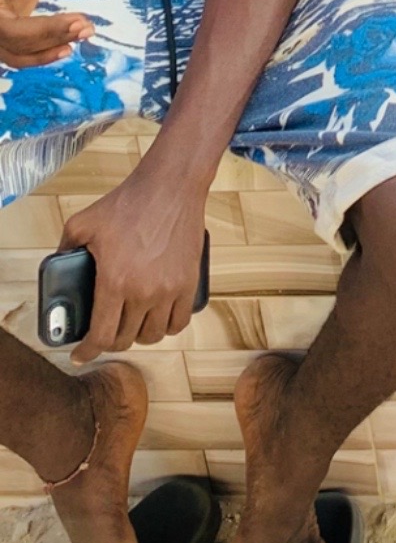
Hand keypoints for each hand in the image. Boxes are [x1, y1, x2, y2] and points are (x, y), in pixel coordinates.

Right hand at [0, 0, 92, 67]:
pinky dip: (43, 55)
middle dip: (52, 38)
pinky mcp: (3, 40)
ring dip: (51, 49)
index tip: (78, 20)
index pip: (6, 26)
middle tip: (87, 27)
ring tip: (84, 33)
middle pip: (13, 43)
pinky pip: (19, 56)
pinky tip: (67, 47)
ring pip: (16, 55)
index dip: (42, 29)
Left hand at [60, 162, 207, 360]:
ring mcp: (169, 289)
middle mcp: (143, 292)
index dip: (88, 351)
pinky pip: (180, 322)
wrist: (170, 187)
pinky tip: (158, 318)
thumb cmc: (128, 202)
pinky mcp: (189, 282)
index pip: (101, 335)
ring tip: (133, 324)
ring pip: (153, 335)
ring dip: (140, 335)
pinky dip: (168, 326)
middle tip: (106, 332)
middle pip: (127, 339)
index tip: (81, 355)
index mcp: (114, 281)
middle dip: (112, 341)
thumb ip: (65, 247)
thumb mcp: (83, 223)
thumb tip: (59, 264)